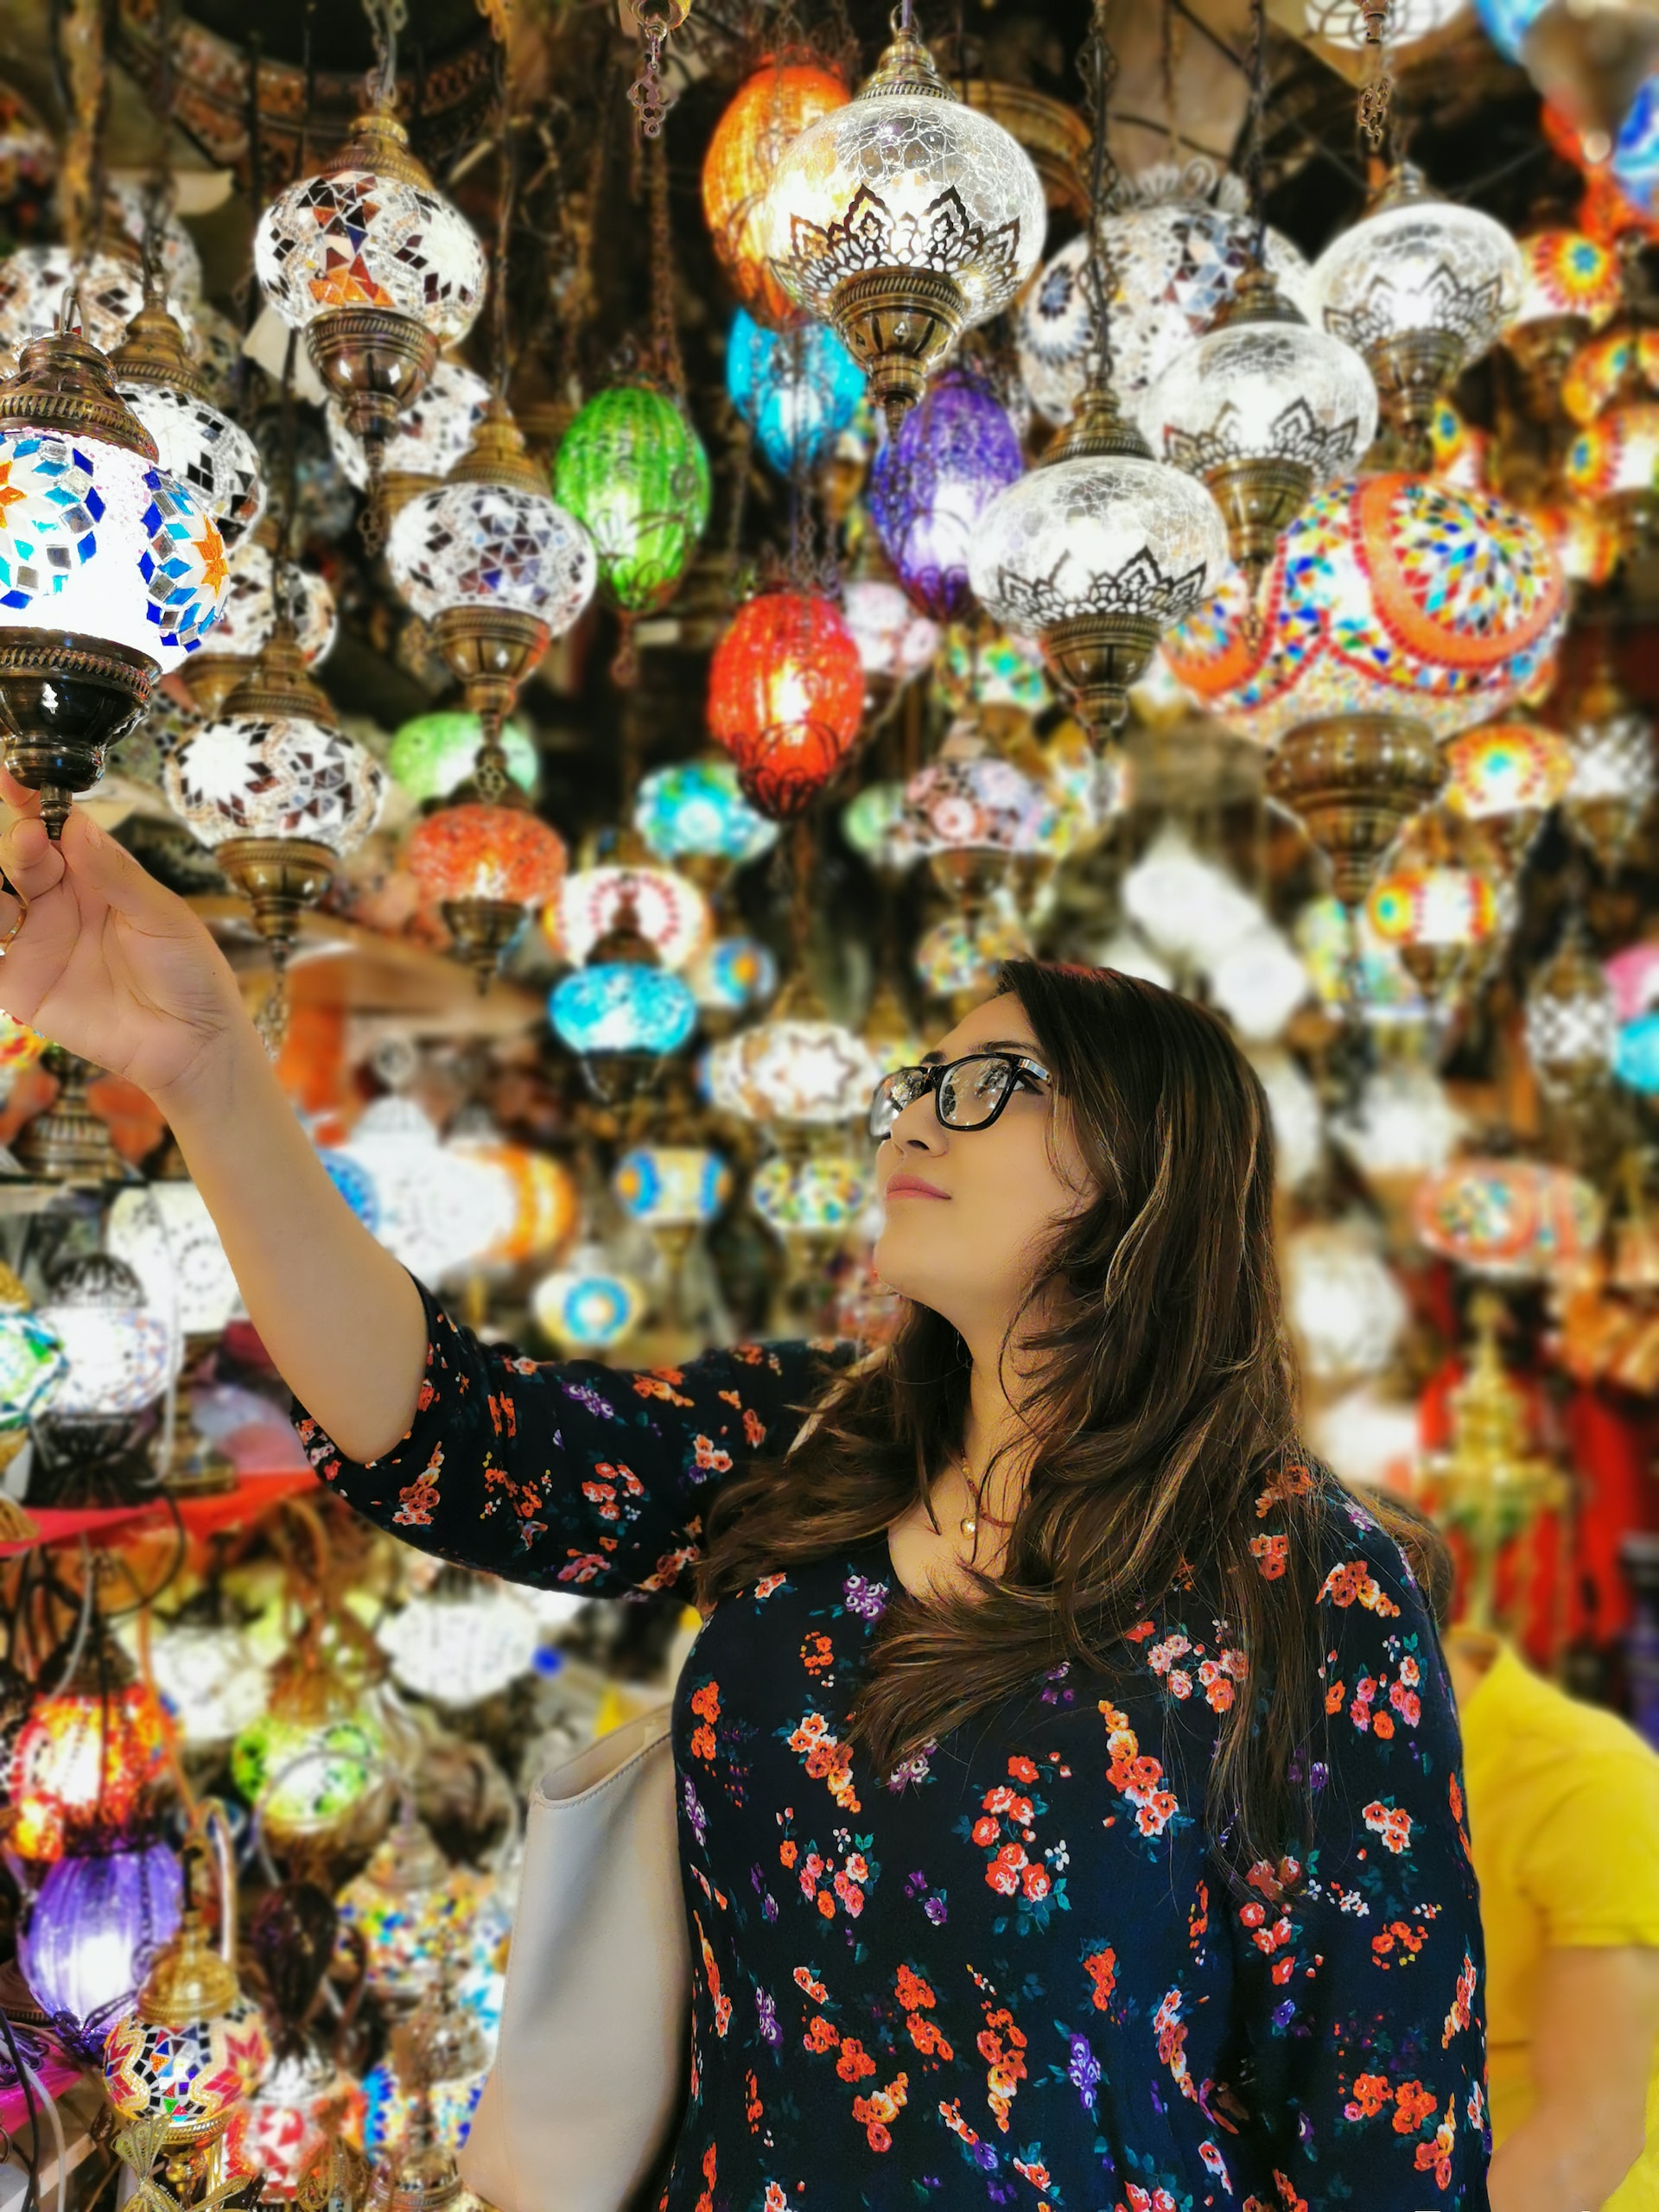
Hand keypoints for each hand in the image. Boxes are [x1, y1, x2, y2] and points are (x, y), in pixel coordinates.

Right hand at [0, 776, 247, 1107]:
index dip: (33, 801)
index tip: (17, 778)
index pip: (55, 829)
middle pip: (20, 859)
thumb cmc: (190, 972)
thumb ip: (117, 875)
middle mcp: (60, 902)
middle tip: (31, 841)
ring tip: (6, 891)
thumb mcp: (163, 916)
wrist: (193, 1043)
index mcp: (96, 876)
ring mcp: (36, 941)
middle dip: (18, 844)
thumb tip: (77, 825)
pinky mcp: (21, 984)